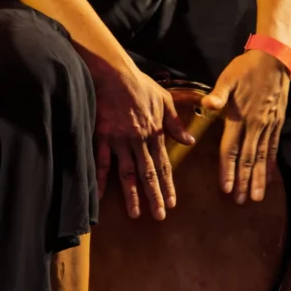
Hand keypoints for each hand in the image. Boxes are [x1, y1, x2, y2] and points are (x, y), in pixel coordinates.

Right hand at [88, 50, 188, 220]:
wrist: (113, 74)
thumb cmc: (139, 84)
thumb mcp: (165, 100)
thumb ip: (176, 123)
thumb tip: (189, 141)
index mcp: (155, 133)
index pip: (164, 165)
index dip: (168, 186)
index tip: (172, 202)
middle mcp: (138, 141)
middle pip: (147, 174)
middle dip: (154, 197)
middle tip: (159, 215)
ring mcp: (119, 141)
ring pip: (127, 174)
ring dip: (132, 195)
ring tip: (136, 214)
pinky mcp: (101, 137)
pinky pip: (101, 162)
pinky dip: (101, 180)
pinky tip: (102, 196)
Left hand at [200, 49, 290, 203]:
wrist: (274, 60)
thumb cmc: (246, 69)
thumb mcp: (228, 78)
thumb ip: (218, 94)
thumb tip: (208, 104)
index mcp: (239, 117)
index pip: (232, 149)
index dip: (229, 169)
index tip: (227, 188)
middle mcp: (255, 126)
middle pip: (248, 159)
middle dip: (245, 181)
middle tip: (242, 200)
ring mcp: (268, 126)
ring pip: (263, 157)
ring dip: (260, 178)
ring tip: (258, 196)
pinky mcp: (277, 124)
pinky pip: (274, 148)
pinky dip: (271, 164)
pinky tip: (270, 176)